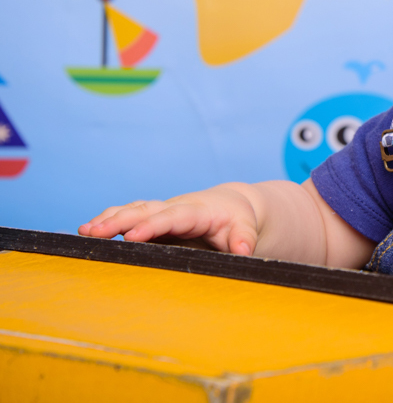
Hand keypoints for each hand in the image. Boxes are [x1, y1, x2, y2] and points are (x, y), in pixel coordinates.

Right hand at [78, 184, 260, 255]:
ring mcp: (161, 212)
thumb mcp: (245, 228)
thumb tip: (244, 252)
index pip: (173, 217)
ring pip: (132, 210)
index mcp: (197, 212)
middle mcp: (175, 208)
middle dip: (120, 220)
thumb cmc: (236, 219)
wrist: (229, 204)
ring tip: (85, 232)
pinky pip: (128, 215)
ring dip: (109, 219)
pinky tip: (87, 232)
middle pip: (145, 210)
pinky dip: (109, 220)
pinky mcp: (152, 218)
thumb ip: (244, 239)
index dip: (152, 226)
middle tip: (94, 232)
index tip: (131, 236)